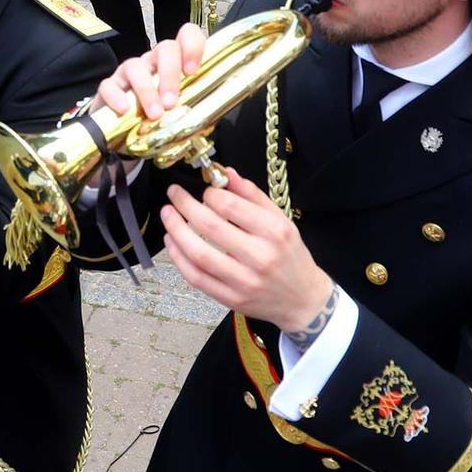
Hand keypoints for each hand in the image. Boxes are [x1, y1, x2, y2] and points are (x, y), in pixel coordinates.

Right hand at [93, 22, 205, 120]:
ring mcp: (129, 72)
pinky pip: (109, 85)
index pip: (187, 36)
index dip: (192, 46)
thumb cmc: (160, 120)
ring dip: (147, 90)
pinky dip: (117, 97)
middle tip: (172, 102)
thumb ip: (196, 112)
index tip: (192, 72)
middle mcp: (153, 61)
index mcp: (176, 63)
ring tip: (155, 114)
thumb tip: (211, 116)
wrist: (127, 137)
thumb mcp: (182, 115)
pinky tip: (125, 110)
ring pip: (136, 66)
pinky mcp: (109, 87)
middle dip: (170, 74)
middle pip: (165, 48)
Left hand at [161, 169, 333, 333]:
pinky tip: (172, 242)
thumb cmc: (290, 256)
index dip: (209, 194)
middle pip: (210, 227)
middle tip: (174, 194)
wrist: (303, 299)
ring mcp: (244, 281)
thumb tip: (226, 172)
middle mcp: (259, 257)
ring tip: (168, 214)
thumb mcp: (281, 220)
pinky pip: (196, 277)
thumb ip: (253, 195)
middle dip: (185, 206)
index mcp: (273, 232)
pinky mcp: (231, 299)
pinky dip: (179, 258)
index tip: (204, 190)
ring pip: (198, 254)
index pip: (230, 206)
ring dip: (176, 231)